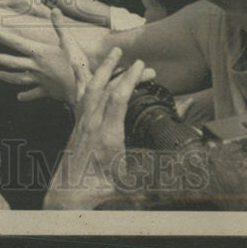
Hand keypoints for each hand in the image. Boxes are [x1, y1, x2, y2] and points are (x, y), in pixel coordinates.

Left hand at [0, 8, 80, 104]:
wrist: (82, 88)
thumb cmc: (76, 64)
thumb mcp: (69, 41)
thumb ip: (60, 26)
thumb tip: (55, 9)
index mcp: (39, 53)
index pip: (18, 43)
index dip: (6, 37)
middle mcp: (36, 67)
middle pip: (14, 62)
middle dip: (0, 59)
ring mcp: (40, 80)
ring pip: (20, 79)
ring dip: (8, 77)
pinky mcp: (47, 90)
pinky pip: (34, 93)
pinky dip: (26, 95)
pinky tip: (19, 97)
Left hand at [44, 55, 156, 210]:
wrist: (69, 195)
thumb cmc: (100, 189)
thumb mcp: (129, 181)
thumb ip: (151, 172)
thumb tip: (177, 168)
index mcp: (107, 136)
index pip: (118, 99)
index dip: (129, 79)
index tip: (140, 65)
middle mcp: (92, 124)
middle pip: (104, 87)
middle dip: (116, 67)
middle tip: (127, 52)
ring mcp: (82, 122)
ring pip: (90, 87)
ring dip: (102, 69)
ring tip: (112, 54)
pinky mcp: (77, 124)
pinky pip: (80, 95)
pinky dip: (83, 79)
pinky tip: (83, 68)